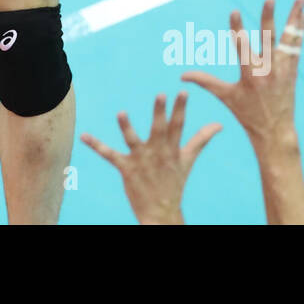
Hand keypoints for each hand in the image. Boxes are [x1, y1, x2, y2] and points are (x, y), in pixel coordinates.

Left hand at [81, 92, 220, 223]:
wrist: (162, 211)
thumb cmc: (174, 182)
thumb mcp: (188, 160)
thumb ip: (201, 139)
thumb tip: (219, 124)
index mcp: (172, 149)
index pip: (178, 126)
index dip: (180, 109)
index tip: (182, 92)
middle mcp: (157, 153)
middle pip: (159, 130)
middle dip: (160, 113)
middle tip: (160, 95)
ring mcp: (141, 161)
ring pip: (133, 141)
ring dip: (127, 128)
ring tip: (121, 114)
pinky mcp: (126, 169)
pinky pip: (109, 155)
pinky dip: (96, 145)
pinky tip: (84, 136)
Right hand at [180, 0, 303, 155]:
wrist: (275, 131)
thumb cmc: (247, 114)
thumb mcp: (225, 97)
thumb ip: (204, 82)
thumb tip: (181, 75)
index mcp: (250, 75)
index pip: (242, 47)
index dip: (237, 28)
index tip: (234, 11)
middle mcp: (269, 69)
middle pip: (269, 38)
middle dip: (268, 18)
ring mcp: (283, 69)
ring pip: (289, 39)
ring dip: (294, 18)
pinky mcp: (293, 71)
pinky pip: (297, 46)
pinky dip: (299, 30)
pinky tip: (302, 15)